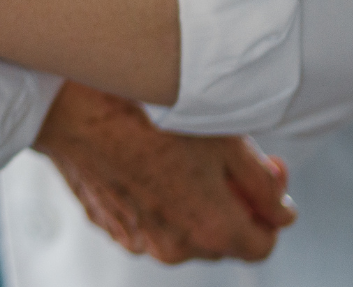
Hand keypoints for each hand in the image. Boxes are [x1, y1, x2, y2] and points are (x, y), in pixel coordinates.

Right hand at [33, 82, 295, 262]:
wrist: (71, 106)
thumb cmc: (143, 113)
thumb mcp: (226, 138)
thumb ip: (264, 182)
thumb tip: (281, 209)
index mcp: (212, 228)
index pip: (264, 244)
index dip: (271, 209)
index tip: (262, 176)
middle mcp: (174, 246)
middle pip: (223, 239)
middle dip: (231, 203)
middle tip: (223, 157)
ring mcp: (136, 238)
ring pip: (184, 231)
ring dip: (192, 202)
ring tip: (179, 154)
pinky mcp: (107, 223)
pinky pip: (147, 221)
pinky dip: (156, 198)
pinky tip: (147, 159)